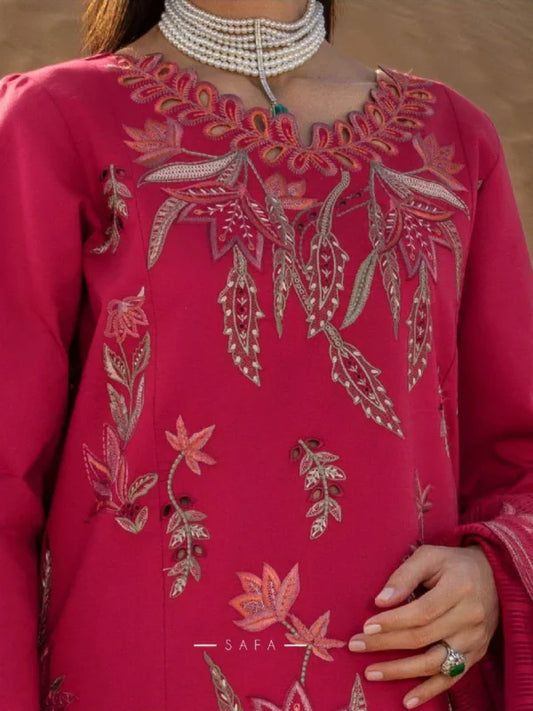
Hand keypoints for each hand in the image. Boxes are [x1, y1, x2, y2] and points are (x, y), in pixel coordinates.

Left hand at [348, 544, 499, 708]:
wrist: (493, 576)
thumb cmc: (453, 563)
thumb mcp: (430, 556)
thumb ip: (405, 575)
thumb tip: (381, 601)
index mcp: (459, 589)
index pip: (422, 612)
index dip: (393, 621)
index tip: (366, 626)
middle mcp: (470, 617)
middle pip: (423, 637)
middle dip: (386, 644)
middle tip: (356, 645)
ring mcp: (474, 640)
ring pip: (434, 662)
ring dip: (400, 671)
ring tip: (371, 672)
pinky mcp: (475, 655)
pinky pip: (451, 678)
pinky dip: (429, 691)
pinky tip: (407, 700)